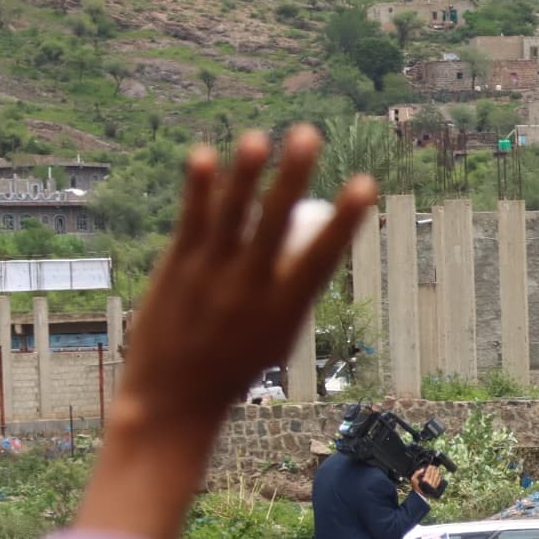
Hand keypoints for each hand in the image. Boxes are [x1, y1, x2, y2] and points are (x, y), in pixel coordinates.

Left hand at [79, 127, 375, 538]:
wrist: (173, 403)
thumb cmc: (232, 369)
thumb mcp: (275, 338)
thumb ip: (287, 291)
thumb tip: (299, 241)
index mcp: (285, 308)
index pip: (321, 254)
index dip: (346, 217)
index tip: (365, 183)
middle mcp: (249, 288)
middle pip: (275, 222)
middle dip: (293, 176)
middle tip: (309, 135)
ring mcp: (210, 276)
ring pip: (231, 216)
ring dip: (244, 174)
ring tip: (258, 138)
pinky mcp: (176, 269)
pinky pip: (190, 222)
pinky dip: (197, 189)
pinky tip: (203, 155)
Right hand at [416, 465, 446, 497]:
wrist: (419, 496)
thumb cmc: (416, 487)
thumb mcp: (413, 479)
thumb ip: (417, 473)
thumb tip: (423, 469)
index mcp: (425, 480)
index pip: (429, 472)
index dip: (430, 468)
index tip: (430, 466)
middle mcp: (430, 482)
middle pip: (433, 474)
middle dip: (434, 469)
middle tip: (434, 466)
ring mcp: (433, 485)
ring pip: (437, 477)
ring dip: (437, 472)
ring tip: (437, 469)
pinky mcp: (435, 488)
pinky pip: (438, 481)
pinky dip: (439, 478)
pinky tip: (438, 475)